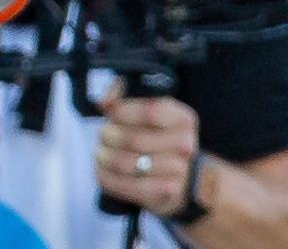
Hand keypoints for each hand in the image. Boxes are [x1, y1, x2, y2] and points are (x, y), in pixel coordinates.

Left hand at [95, 90, 203, 216]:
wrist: (179, 176)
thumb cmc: (153, 134)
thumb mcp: (145, 106)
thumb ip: (122, 94)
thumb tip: (105, 103)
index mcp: (183, 119)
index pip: (152, 111)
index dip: (123, 111)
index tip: (110, 113)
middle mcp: (186, 145)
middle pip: (134, 140)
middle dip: (109, 135)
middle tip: (103, 135)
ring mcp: (178, 171)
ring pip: (126, 164)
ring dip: (105, 157)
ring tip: (101, 152)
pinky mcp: (165, 193)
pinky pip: (127, 186)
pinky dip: (108, 178)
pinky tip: (103, 170)